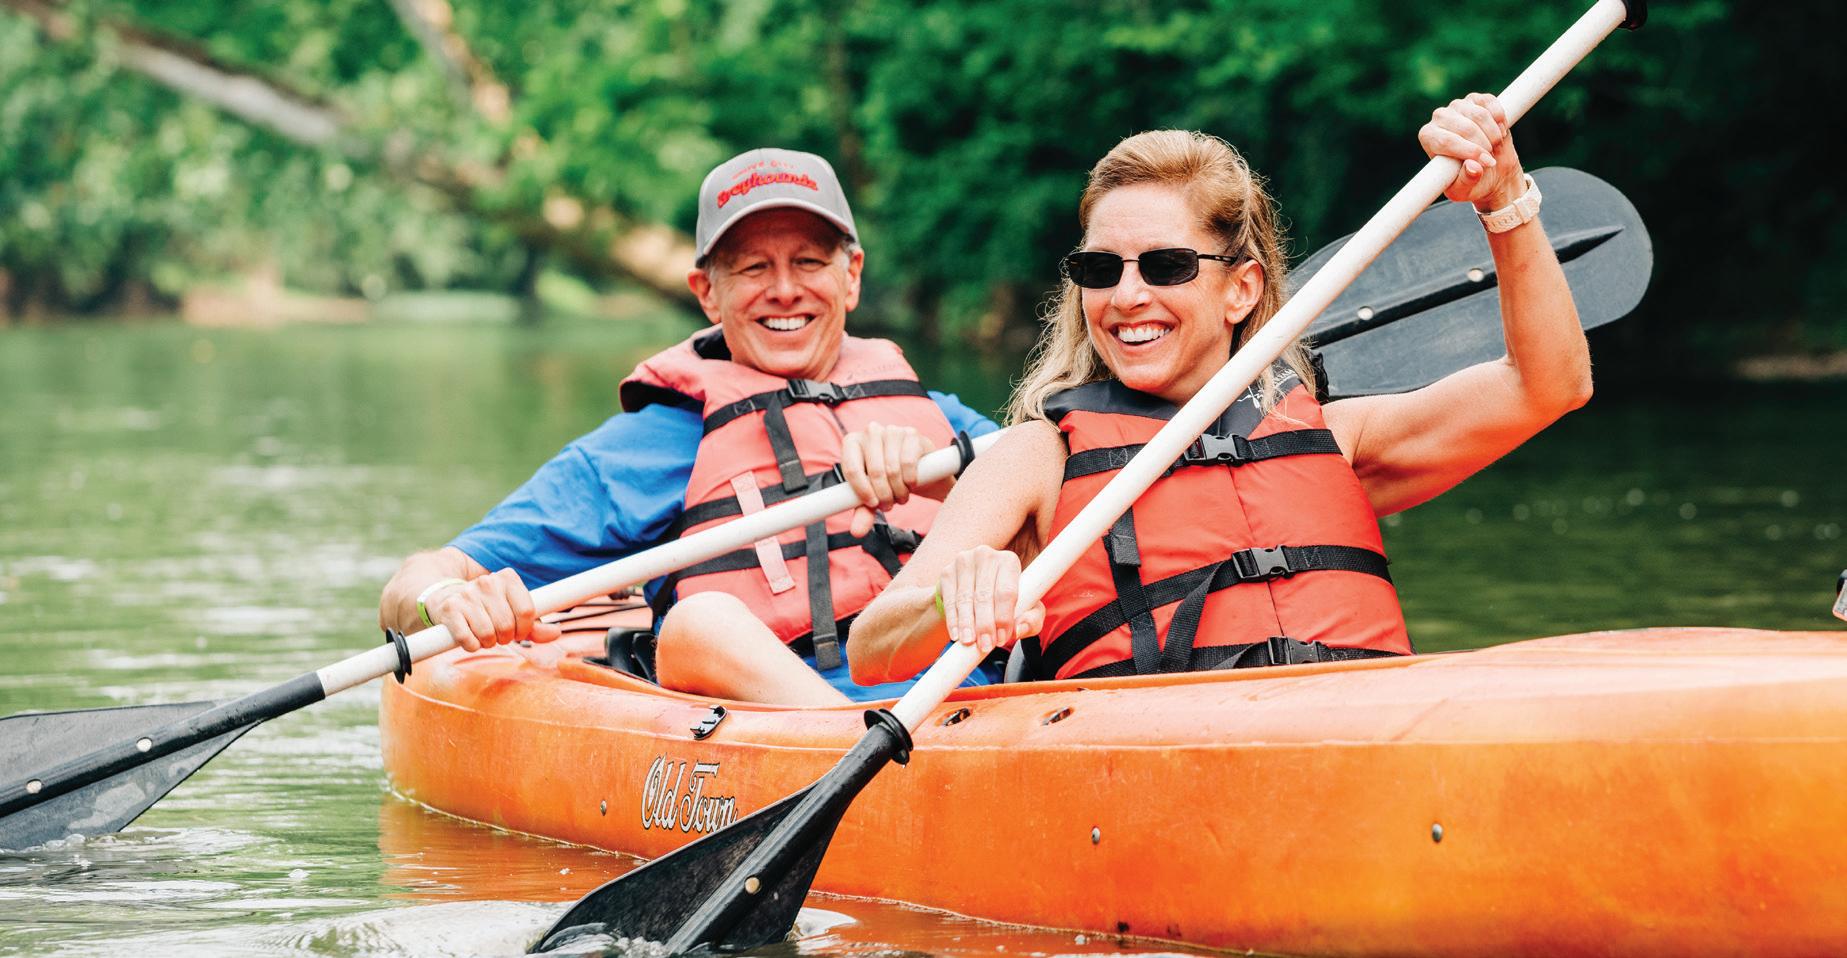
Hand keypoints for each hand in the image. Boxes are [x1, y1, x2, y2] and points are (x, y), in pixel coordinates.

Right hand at [423, 568, 561, 651]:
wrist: (446, 597)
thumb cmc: (487, 608)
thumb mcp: (512, 611)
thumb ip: (534, 625)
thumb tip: (556, 633)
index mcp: (507, 578)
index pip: (527, 611)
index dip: (524, 629)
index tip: (517, 632)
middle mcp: (488, 582)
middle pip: (507, 625)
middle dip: (504, 638)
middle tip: (496, 634)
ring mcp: (468, 594)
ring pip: (488, 634)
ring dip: (487, 642)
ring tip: (482, 634)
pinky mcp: (451, 609)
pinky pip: (468, 640)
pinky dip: (471, 645)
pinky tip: (469, 638)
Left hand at [839, 421, 934, 536]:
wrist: (920, 472)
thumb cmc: (890, 482)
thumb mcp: (874, 498)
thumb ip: (863, 513)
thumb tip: (857, 532)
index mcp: (852, 442)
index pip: (851, 468)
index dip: (862, 491)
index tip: (872, 504)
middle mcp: (871, 431)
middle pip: (874, 471)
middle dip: (884, 495)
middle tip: (890, 504)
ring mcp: (892, 430)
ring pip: (892, 468)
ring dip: (899, 490)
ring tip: (901, 496)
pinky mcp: (912, 434)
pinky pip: (908, 462)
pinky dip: (910, 479)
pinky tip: (912, 483)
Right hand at [937, 545, 1043, 654]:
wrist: (976, 588)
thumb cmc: (1005, 601)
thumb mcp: (1026, 609)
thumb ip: (1031, 620)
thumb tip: (1020, 629)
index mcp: (1009, 561)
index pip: (1006, 592)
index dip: (1004, 618)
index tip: (1001, 639)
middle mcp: (986, 556)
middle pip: (984, 596)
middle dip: (985, 625)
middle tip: (985, 646)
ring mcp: (964, 561)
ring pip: (965, 599)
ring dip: (967, 624)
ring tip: (970, 643)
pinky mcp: (947, 572)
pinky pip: (949, 600)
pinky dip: (952, 619)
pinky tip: (956, 634)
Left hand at [1419, 92, 1523, 208]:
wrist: (1490, 168)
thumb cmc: (1470, 180)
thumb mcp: (1464, 190)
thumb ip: (1467, 181)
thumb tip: (1473, 167)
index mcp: (1429, 137)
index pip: (1447, 141)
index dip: (1470, 152)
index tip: (1486, 163)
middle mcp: (1440, 117)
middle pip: (1465, 128)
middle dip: (1484, 145)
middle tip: (1490, 160)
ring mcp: (1458, 105)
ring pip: (1480, 115)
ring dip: (1493, 134)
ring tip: (1494, 147)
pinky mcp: (1476, 99)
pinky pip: (1491, 103)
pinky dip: (1500, 119)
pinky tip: (1499, 131)